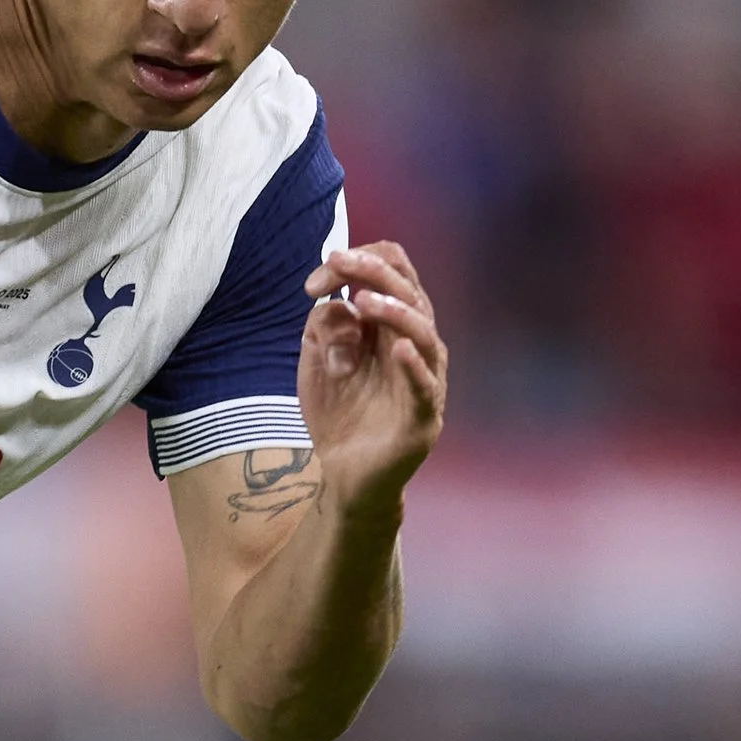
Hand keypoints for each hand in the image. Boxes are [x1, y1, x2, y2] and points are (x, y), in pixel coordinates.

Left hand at [297, 240, 446, 504]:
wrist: (344, 477)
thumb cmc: (337, 414)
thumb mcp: (317, 364)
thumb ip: (324, 329)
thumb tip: (337, 302)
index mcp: (392, 327)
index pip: (391, 274)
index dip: (357, 263)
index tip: (314, 282)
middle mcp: (414, 346)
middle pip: (410, 292)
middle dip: (372, 272)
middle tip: (338, 263)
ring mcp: (424, 379)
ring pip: (424, 332)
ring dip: (394, 310)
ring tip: (363, 301)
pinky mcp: (423, 418)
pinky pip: (426, 387)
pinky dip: (414, 366)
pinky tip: (397, 348)